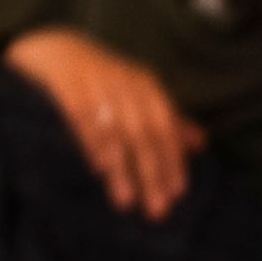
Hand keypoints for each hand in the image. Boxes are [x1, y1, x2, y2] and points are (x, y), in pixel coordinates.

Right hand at [7, 28, 198, 220]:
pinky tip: (98, 171)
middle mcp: (125, 84)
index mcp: (146, 86)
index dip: (173, 160)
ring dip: (121, 169)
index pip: (166, 127)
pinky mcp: (69, 89)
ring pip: (114, 133)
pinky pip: (83, 122)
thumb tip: (201, 144)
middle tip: (157, 209)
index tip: (178, 193)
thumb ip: (169, 121)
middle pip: (143, 134)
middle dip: (151, 173)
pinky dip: (92, 146)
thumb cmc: (107, 81)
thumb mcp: (141, 94)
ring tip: (126, 202)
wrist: (60, 51)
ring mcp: (97, 86)